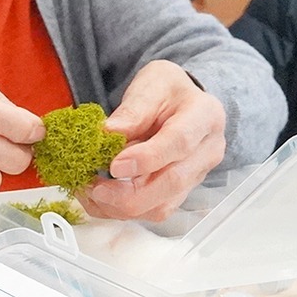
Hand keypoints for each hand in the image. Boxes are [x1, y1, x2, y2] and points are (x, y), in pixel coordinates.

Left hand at [85, 61, 227, 222]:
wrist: (182, 103)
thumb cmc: (168, 92)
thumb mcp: (151, 85)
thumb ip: (132, 110)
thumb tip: (108, 133)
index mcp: (204, 117)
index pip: (179, 143)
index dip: (146, 159)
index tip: (114, 165)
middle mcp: (206, 152)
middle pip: (172, 183)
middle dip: (127, 193)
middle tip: (93, 186)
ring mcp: (195, 177)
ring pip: (160, 207)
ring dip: (119, 206)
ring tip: (90, 189)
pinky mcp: (178, 193)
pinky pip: (150, 211)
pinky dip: (120, 210)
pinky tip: (99, 196)